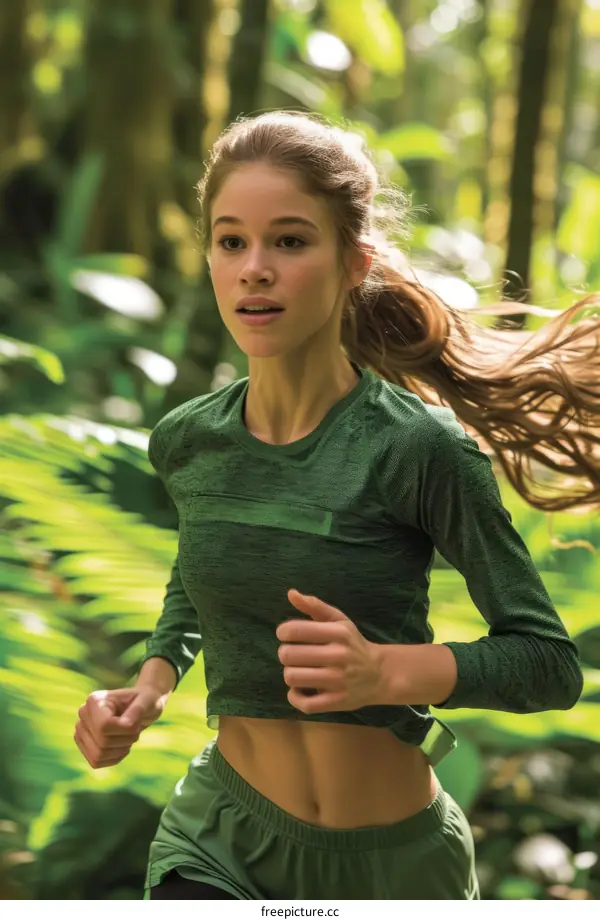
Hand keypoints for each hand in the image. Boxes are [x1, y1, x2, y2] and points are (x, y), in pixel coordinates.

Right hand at [74, 686, 167, 768]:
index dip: (124, 730)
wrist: (140, 706)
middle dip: (125, 740)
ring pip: (98, 755)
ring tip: (128, 736)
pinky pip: (96, 762)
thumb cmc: (144, 701)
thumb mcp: (147, 702)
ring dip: (120, 750)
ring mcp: (81, 730)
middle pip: (102, 742)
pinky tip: (122, 746)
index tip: (135, 722)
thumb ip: (138, 710)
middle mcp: (83, 714)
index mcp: (94, 700)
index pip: (104, 726)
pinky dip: (113, 758)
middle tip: (135, 730)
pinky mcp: (84, 745)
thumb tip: (126, 724)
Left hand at [276, 589, 384, 713]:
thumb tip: (291, 593)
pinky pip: (304, 703)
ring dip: (290, 674)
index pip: (294, 630)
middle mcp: (338, 656)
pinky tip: (300, 689)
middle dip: (285, 654)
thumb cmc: (354, 644)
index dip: (283, 632)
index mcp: (337, 633)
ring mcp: (337, 681)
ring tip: (299, 671)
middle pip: (288, 655)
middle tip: (293, 655)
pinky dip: (295, 697)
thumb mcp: (339, 621)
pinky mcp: (336, 702)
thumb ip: (315, 606)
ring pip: (292, 677)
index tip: (287, 635)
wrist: (380, 674)